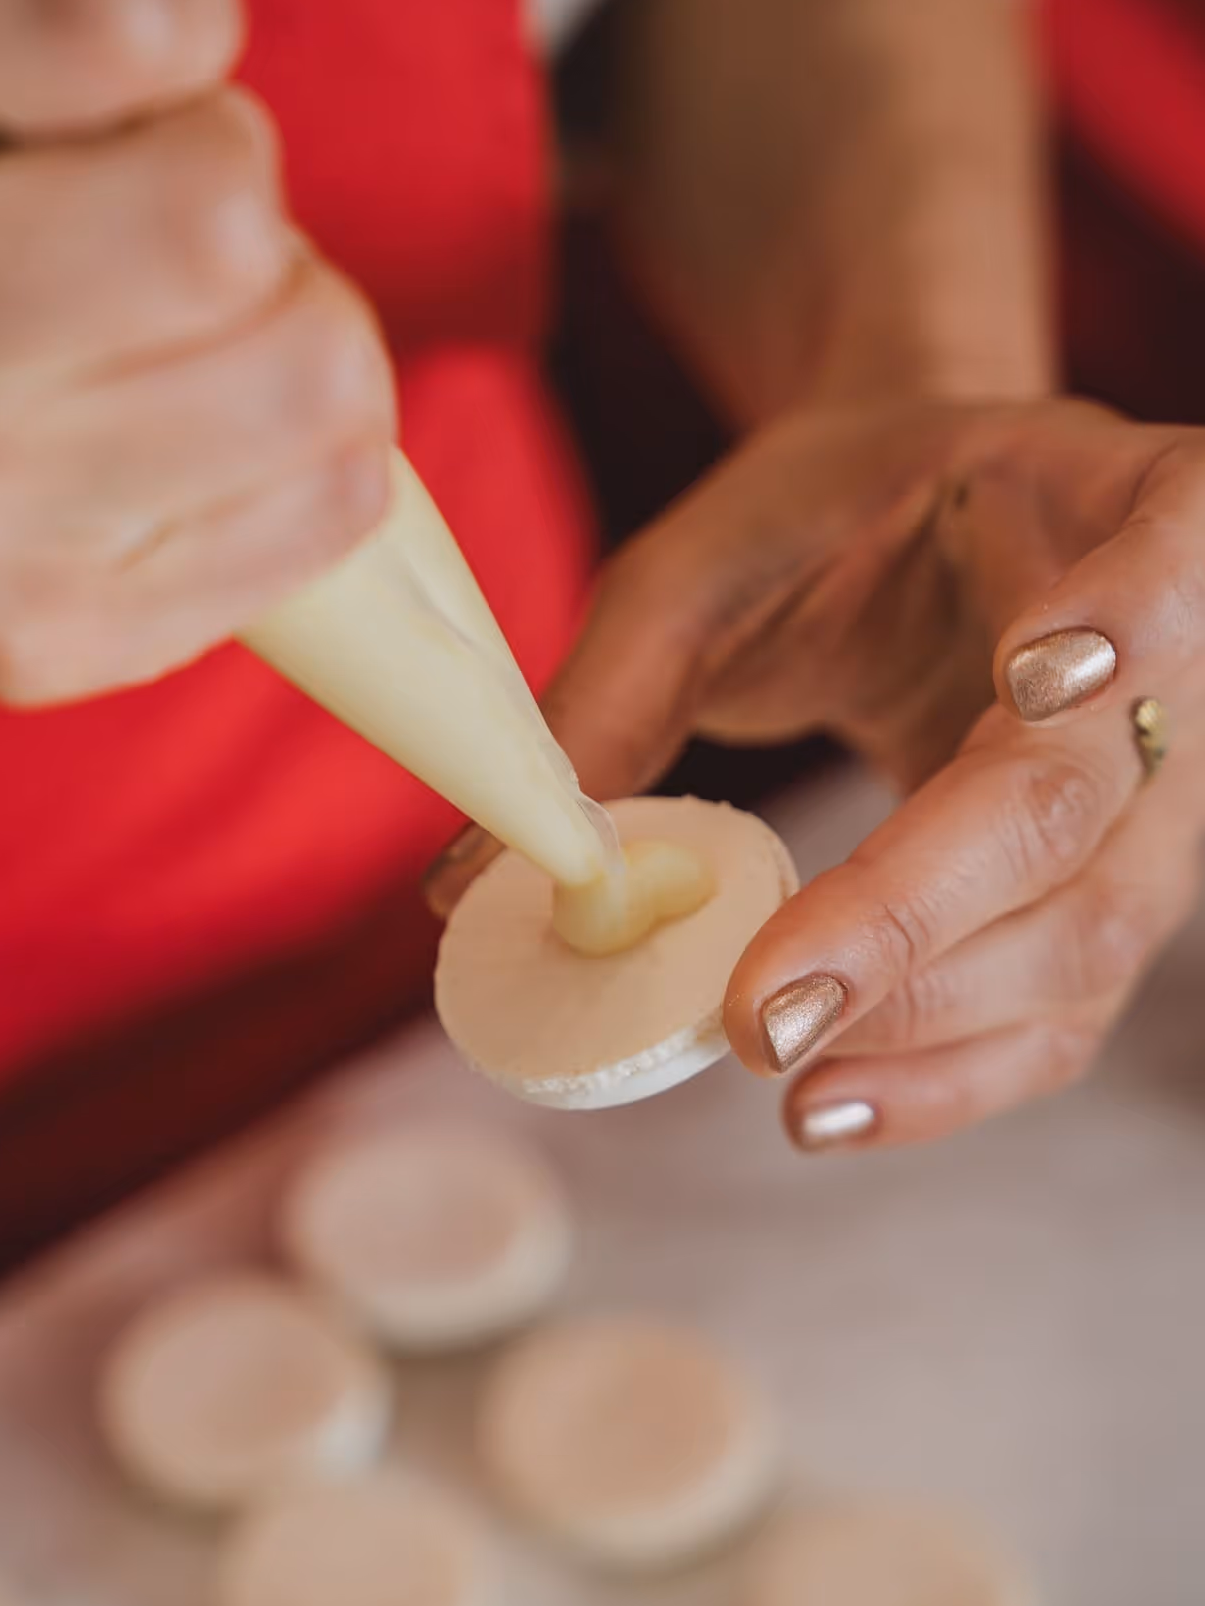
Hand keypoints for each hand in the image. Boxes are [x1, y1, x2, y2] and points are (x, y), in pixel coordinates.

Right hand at [0, 0, 394, 702]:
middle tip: (124, 182)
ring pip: (310, 381)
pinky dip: (304, 450)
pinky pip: (323, 518)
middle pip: (228, 227)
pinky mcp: (31, 637)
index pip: (120, 14)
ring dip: (281, 312)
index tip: (111, 22)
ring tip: (148, 299)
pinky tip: (182, 410)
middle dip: (219, 172)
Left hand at [432, 398, 1204, 1146]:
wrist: (925, 517)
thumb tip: (470, 880)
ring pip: (1090, 941)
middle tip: (758, 1012)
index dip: (1131, 614)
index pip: (1166, 547)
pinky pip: (1057, 1011)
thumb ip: (608, 700)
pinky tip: (825, 1107)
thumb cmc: (824, 516)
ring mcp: (1155, 795)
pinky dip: (946, 1075)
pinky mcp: (1106, 893)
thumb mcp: (702, 565)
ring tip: (774, 1073)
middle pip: (1085, 810)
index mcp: (1089, 498)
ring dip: (929, 1025)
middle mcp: (1169, 662)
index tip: (1034, 678)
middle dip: (921, 920)